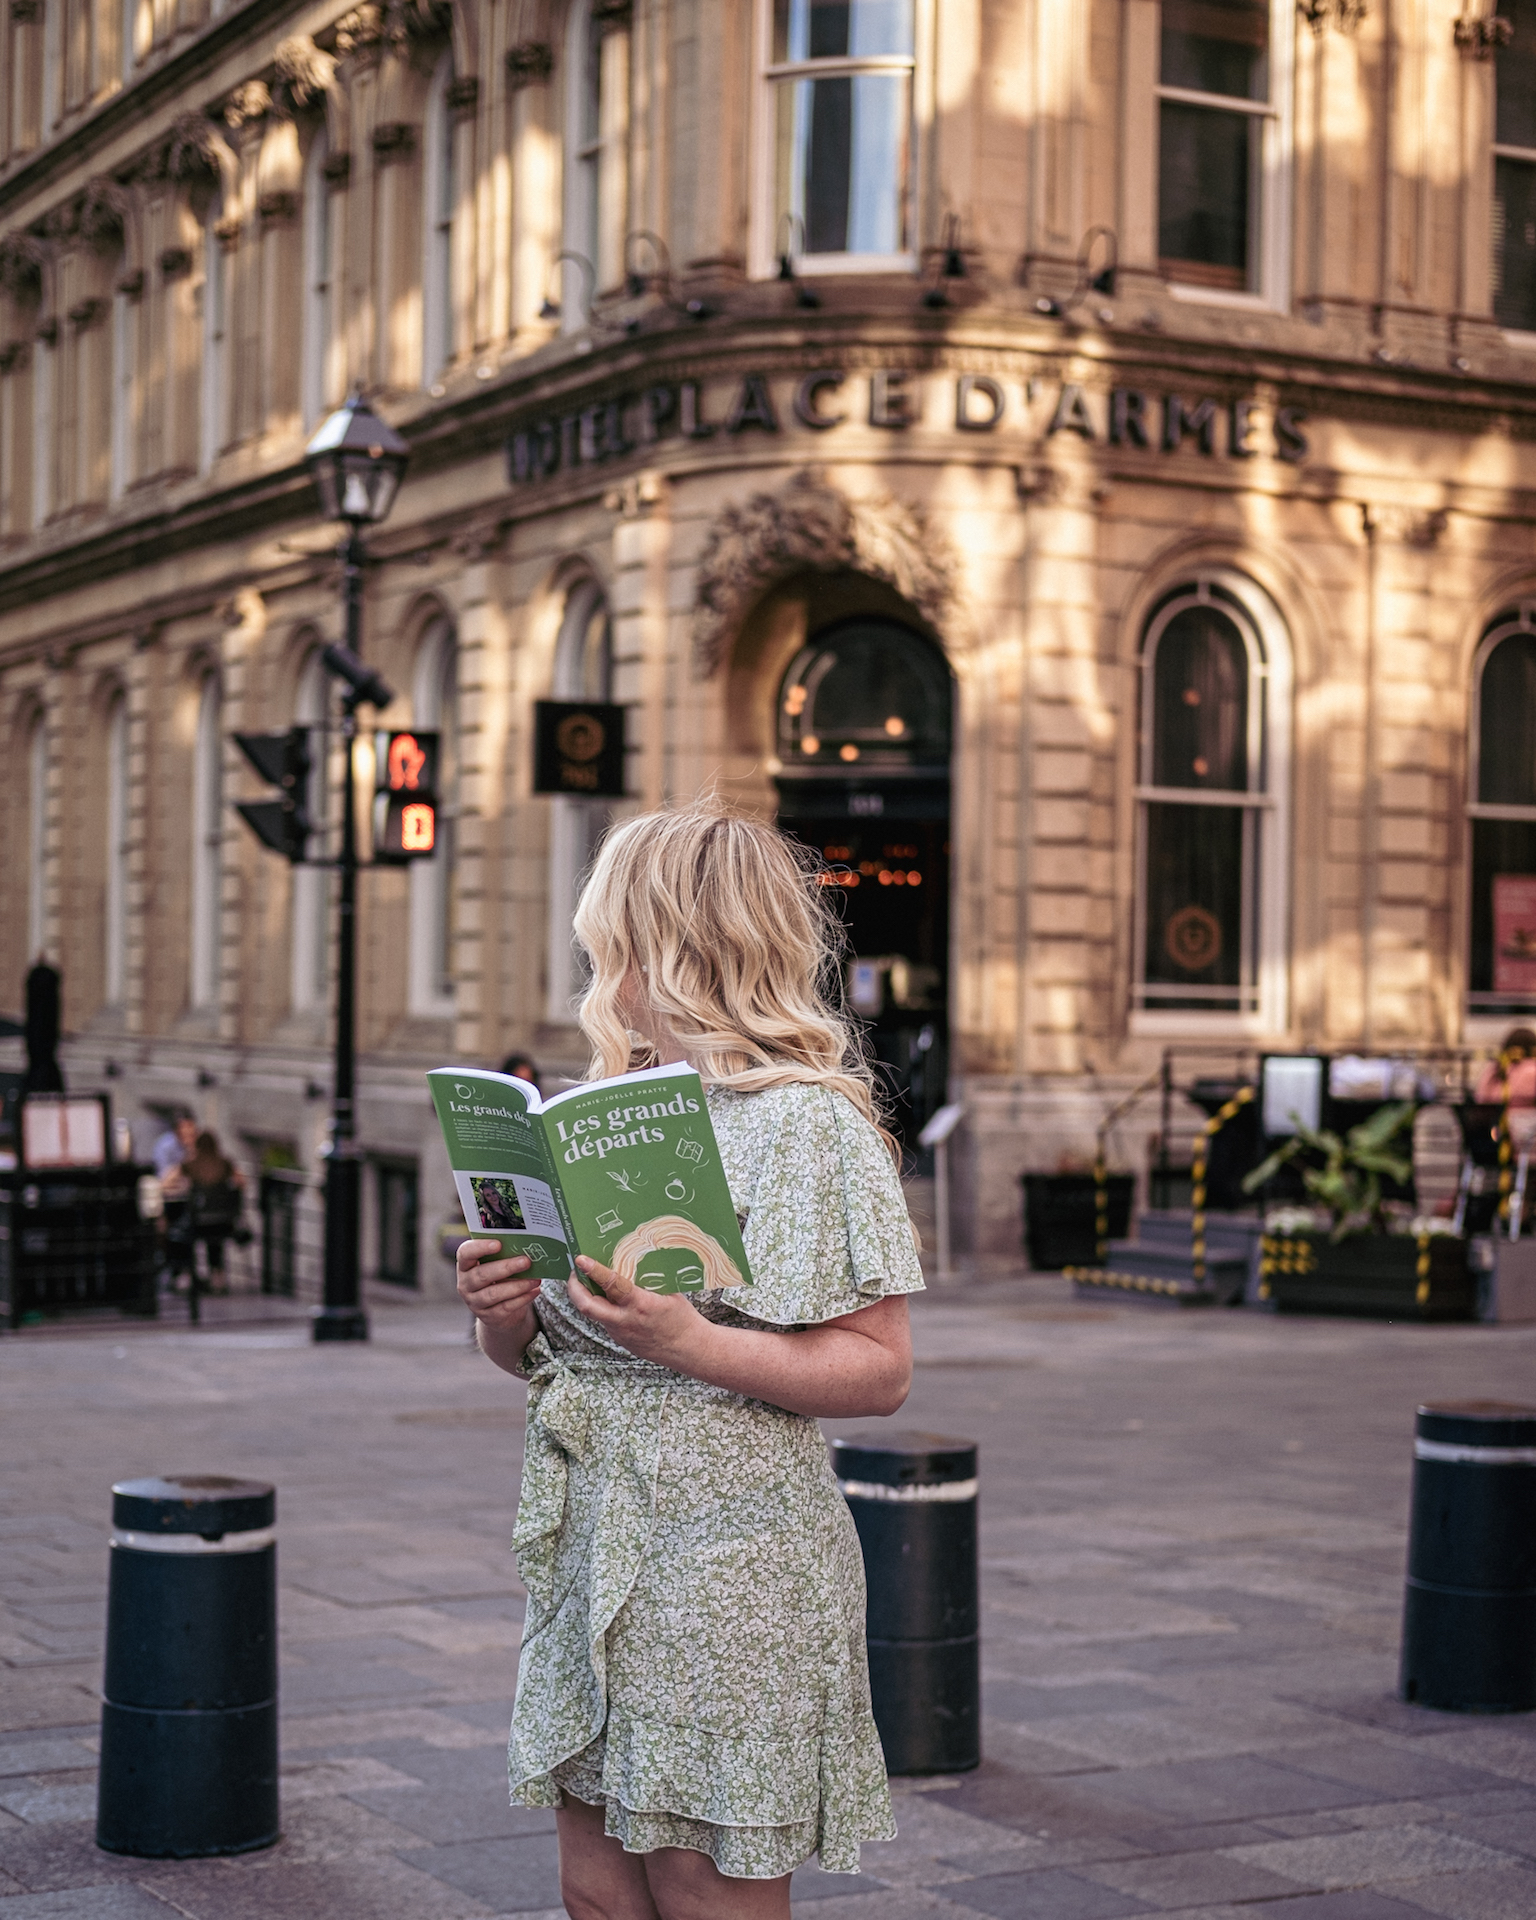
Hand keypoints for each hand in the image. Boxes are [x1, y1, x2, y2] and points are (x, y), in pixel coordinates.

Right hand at [457, 1238, 539, 1331]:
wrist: (500, 1310)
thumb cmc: (499, 1279)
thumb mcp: (497, 1265)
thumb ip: (504, 1256)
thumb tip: (524, 1249)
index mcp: (465, 1266)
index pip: (465, 1253)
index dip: (480, 1247)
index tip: (498, 1244)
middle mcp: (465, 1284)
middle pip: (482, 1274)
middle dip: (506, 1267)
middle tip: (526, 1261)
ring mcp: (475, 1303)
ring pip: (494, 1294)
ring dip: (518, 1285)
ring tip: (535, 1279)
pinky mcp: (489, 1317)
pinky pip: (506, 1307)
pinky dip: (523, 1298)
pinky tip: (534, 1290)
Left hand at [567, 1255, 711, 1372]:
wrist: (689, 1349)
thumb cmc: (683, 1318)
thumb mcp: (669, 1292)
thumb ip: (647, 1280)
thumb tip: (631, 1262)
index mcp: (640, 1304)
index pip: (611, 1285)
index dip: (593, 1270)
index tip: (581, 1259)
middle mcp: (626, 1321)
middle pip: (587, 1306)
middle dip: (574, 1288)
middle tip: (574, 1272)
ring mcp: (621, 1334)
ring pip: (595, 1313)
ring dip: (588, 1297)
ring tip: (589, 1281)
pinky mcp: (621, 1341)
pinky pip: (606, 1321)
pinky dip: (603, 1307)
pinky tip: (608, 1299)